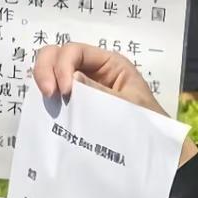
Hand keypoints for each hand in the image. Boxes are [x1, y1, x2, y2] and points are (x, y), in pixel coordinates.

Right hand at [32, 43, 197, 166]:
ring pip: (52, 70)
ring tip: (49, 101)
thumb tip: (72, 78)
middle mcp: (93, 68)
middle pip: (58, 54)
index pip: (76, 51)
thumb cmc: (147, 122)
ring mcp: (82, 83)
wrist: (152, 147)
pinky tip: (50, 109)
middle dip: (47, 69)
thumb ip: (99, 93)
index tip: (64, 93)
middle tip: (49, 94)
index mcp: (110, 63)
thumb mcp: (126, 107)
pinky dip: (48, 96)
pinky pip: (55, 91)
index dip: (63, 66)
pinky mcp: (75, 101)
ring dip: (45, 81)